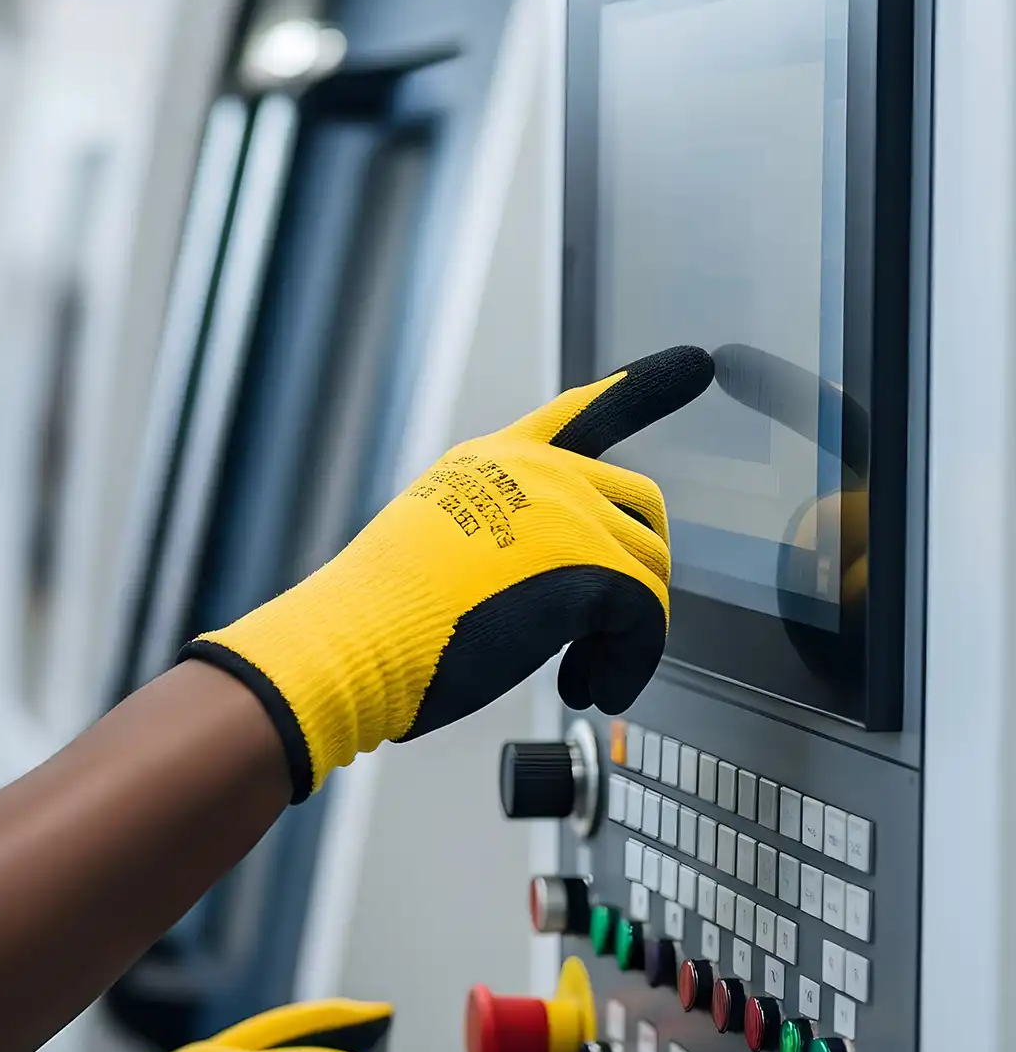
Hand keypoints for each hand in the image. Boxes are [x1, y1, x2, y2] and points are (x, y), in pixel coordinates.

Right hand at [182, 347, 710, 800]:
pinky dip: (629, 665)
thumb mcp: (441, 547)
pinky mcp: (589, 561)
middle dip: (637, 574)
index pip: (581, 412)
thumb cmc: (382, 617)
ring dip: (627, 634)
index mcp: (492, 460)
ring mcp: (565, 508)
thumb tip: (564, 589)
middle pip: (640, 504)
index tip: (696, 362)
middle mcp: (534, 469)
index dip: (643, 388)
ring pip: (651, 568)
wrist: (355, 638)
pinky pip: (649, 619)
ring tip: (580, 674)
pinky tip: (586, 689)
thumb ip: (506, 538)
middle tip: (605, 639)